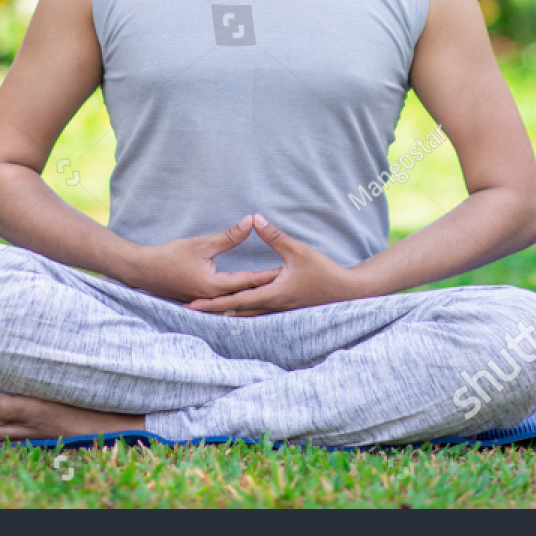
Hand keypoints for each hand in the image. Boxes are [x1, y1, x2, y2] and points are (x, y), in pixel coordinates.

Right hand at [117, 215, 280, 302]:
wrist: (142, 271)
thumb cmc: (170, 256)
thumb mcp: (201, 244)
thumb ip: (228, 236)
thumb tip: (251, 221)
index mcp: (215, 286)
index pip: (249, 281)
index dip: (269, 275)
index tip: (287, 272)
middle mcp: (212, 298)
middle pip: (245, 294)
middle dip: (265, 287)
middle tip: (287, 282)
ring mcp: (205, 302)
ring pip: (235, 300)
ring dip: (253, 294)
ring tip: (273, 290)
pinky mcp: (200, 299)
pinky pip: (224, 301)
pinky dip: (238, 297)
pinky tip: (247, 295)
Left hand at [185, 214, 358, 314]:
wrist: (345, 292)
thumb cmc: (323, 272)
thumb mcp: (297, 250)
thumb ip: (274, 236)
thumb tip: (255, 219)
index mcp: (271, 294)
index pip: (234, 301)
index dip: (211, 303)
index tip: (192, 305)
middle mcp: (272, 307)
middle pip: (236, 313)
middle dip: (213, 312)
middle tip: (190, 310)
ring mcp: (279, 312)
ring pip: (246, 317)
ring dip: (227, 314)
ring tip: (207, 313)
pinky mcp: (285, 310)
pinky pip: (258, 316)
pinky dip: (243, 314)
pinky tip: (237, 312)